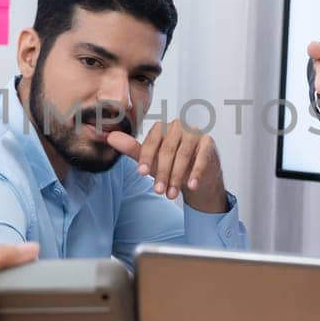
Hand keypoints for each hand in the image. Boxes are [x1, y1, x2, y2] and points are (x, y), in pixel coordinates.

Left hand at [108, 120, 226, 211]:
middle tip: (158, 191)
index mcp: (162, 127)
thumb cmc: (171, 165)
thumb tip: (110, 137)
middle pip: (167, 150)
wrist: (196, 176)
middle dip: (162, 173)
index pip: (152, 141)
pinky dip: (196, 172)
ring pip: (183, 155)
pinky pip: (201, 157)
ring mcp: (195, 132)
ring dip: (176, 177)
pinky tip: (191, 185)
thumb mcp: (150, 160)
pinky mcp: (208, 142)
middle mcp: (178, 126)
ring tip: (171, 194)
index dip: (146, 157)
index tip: (142, 173)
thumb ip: (132, 149)